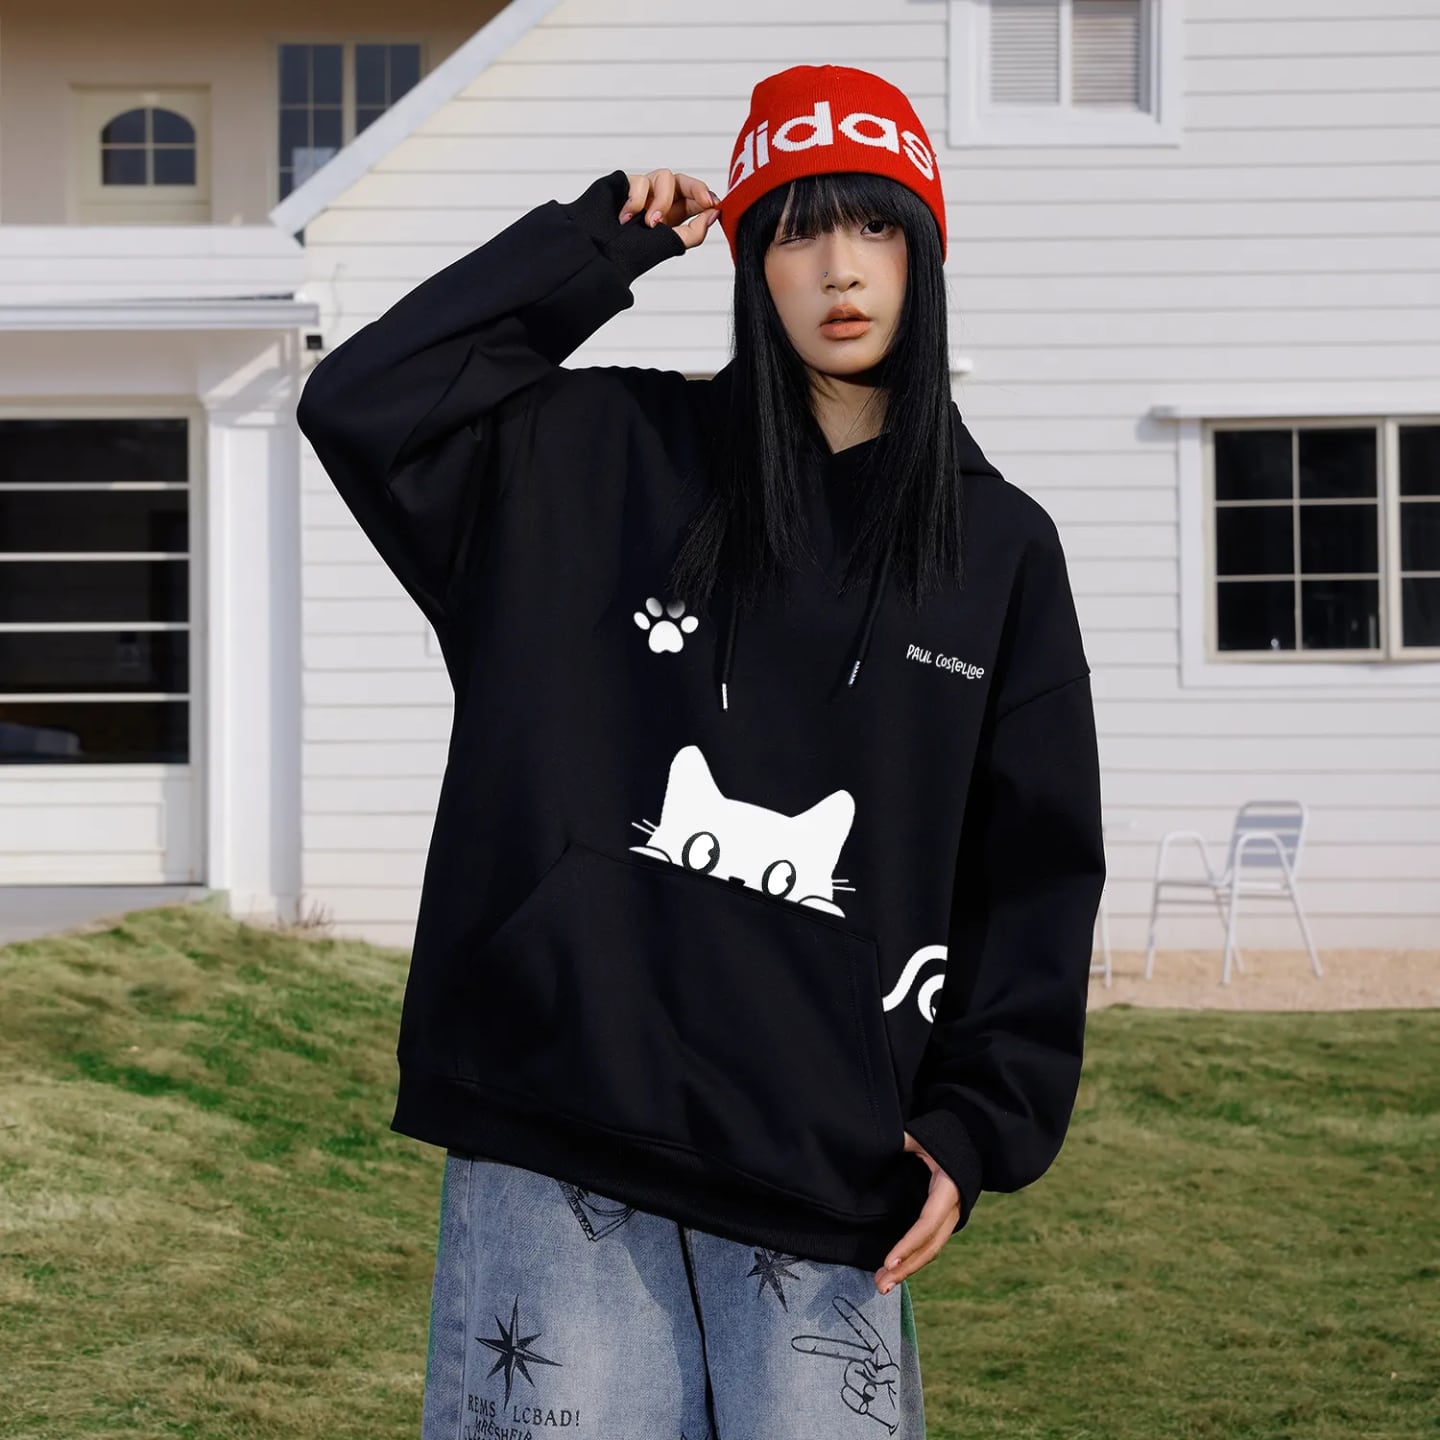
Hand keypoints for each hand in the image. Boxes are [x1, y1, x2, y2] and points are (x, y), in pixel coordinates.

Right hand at [619, 168, 720, 249]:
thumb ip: (694, 232)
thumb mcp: (669, 244)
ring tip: (650, 223)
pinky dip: (636, 202)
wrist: (597, 252)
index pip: (693, 198)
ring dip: (661, 202)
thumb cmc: (630, 253)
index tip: (714, 204)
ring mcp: (642, 191)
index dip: (705, 196)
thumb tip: (713, 214)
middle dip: (696, 188)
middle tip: (704, 201)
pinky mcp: (624, 183)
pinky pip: (640, 181)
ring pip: (664, 177)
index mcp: (672, 216)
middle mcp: (658, 200)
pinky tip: (625, 219)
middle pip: (683, 181)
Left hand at [873, 1131, 961, 1294]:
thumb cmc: (943, 1138)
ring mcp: (950, 1218)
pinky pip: (928, 1244)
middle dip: (906, 1267)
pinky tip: (894, 1269)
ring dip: (907, 1269)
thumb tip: (879, 1139)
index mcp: (947, 1189)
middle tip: (881, 1285)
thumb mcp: (924, 1135)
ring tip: (882, 1285)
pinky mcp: (943, 1221)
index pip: (927, 1223)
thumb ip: (904, 1140)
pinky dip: (912, 1259)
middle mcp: (952, 1210)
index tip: (889, 1260)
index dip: (909, 1244)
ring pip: (930, 1251)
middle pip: (930, 1246)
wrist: (970, 1142)